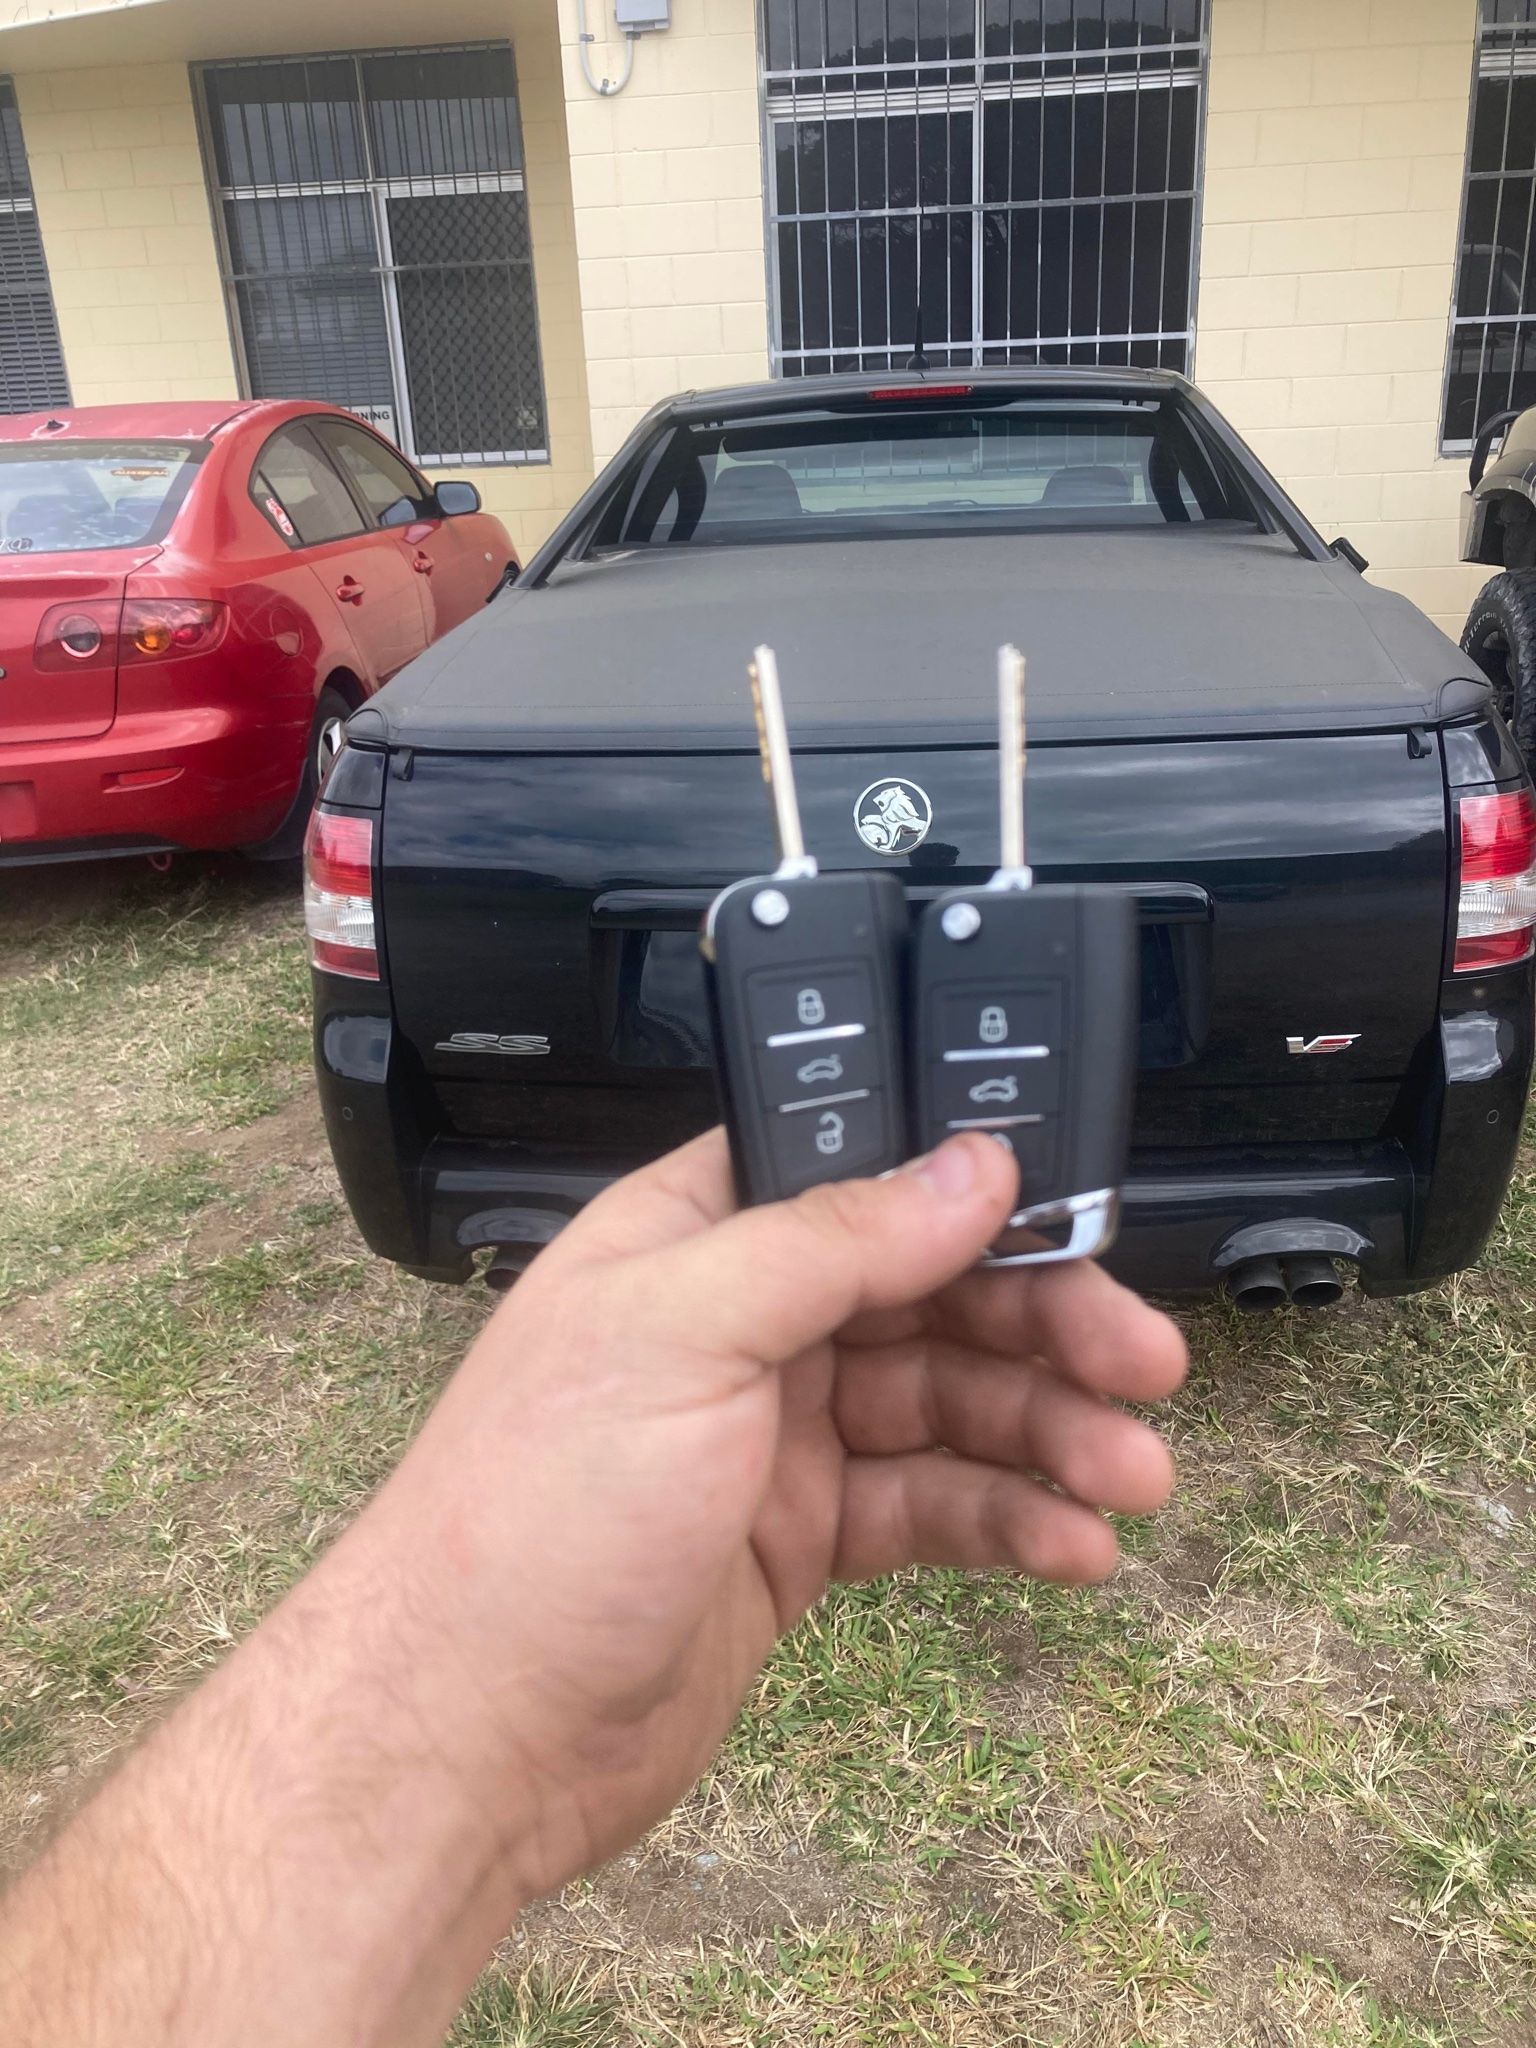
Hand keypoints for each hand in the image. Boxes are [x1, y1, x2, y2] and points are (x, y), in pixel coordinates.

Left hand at [369, 1129, 1186, 1905]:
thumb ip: (833, 1240)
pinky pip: (926, 1505)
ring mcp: (771, 1436)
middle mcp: (740, 1324)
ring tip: (1134, 1477)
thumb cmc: (532, 1515)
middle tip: (1144, 1367)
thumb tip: (969, 1166)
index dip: (970, 1190)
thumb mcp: (683, 1333)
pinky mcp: (797, 1539)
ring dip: (1047, 1434)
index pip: (861, 1173)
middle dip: (1042, 1326)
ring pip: (945, 1406)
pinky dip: (1005, 1519)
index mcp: (694, 1237)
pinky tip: (1073, 1546)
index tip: (1073, 1220)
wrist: (467, 1738)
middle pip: (928, 1292)